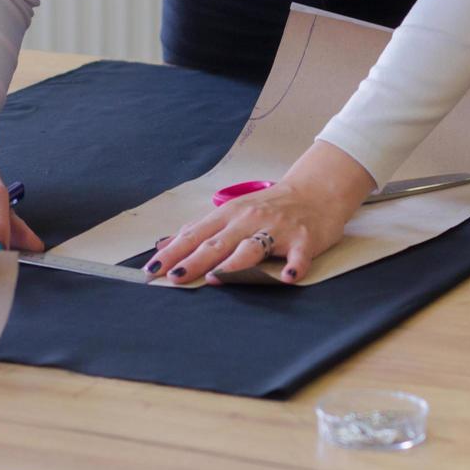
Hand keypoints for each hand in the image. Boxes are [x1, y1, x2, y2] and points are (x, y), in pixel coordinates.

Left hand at [144, 140, 375, 285]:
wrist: (316, 192)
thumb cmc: (270, 206)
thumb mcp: (232, 213)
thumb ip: (201, 230)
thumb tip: (164, 244)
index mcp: (229, 215)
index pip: (195, 235)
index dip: (173, 253)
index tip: (152, 270)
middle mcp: (250, 220)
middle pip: (217, 243)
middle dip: (194, 261)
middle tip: (175, 278)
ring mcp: (277, 229)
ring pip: (252, 247)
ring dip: (234, 263)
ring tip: (216, 278)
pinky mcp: (304, 239)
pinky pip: (298, 255)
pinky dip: (294, 265)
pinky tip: (288, 276)